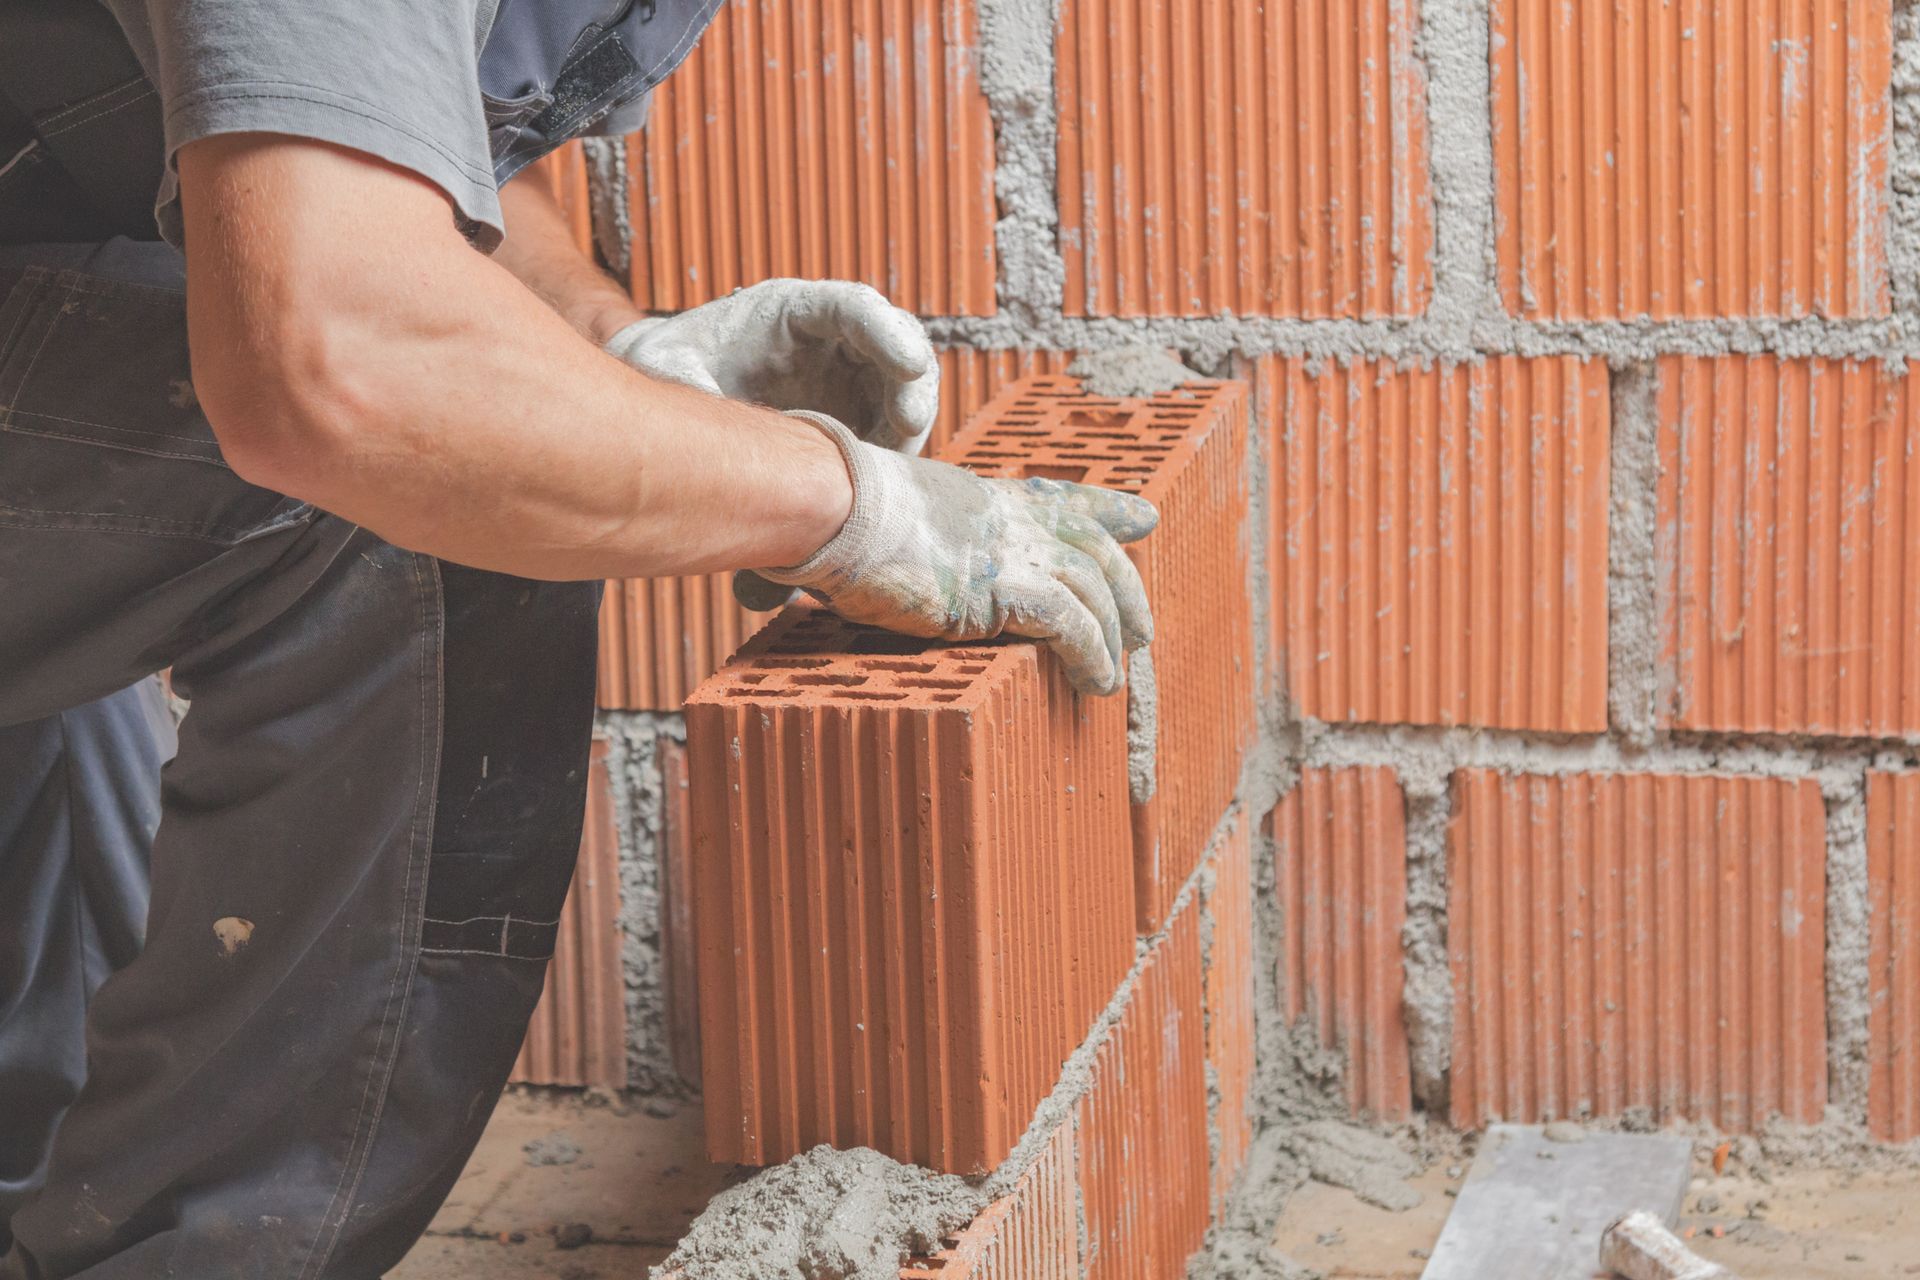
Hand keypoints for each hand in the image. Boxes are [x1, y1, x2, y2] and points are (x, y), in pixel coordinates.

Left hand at [605, 279, 939, 609]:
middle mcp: (828, 339)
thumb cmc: (667, 364)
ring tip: (890, 465)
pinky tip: (870, 487)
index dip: (888, 333)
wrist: (668, 387)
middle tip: (910, 426)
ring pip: (902, 392)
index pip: (853, 308)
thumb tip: (703, 428)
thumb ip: (686, 385)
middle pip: (895, 347)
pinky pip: (888, 432)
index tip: (910, 364)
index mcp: (789, 310)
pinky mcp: (852, 416)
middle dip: (912, 384)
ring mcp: (846, 378)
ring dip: (907, 426)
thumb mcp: (665, 366)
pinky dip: (890, 457)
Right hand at [761, 413, 1157, 694]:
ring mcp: (1012, 550)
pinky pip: (1071, 626)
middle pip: (1094, 548)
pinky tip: (1095, 684)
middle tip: (1142, 629)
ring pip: (1093, 591)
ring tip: (1113, 679)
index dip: (1107, 510)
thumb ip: (896, 541)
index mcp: (984, 497)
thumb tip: (835, 573)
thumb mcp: (883, 517)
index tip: (1142, 518)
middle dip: (1126, 589)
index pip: (1062, 499)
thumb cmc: (834, 513)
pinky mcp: (1006, 589)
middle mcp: (1010, 520)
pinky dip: (1092, 656)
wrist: (835, 503)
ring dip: (1112, 638)